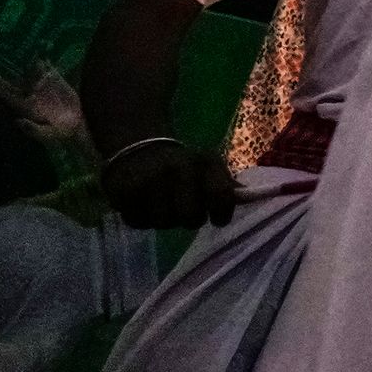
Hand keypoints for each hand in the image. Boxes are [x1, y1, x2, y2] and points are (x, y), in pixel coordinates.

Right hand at [101, 134, 237, 230]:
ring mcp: (148, 180)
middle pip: (190, 218)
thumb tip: (248, 197)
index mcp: (204, 162)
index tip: (218, 219)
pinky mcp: (123, 191)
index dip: (222, 212)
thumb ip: (226, 185)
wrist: (138, 148)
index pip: (221, 195)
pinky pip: (138, 222)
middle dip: (189, 219)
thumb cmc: (182, 165)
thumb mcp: (208, 167)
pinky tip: (143, 204)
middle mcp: (177, 169)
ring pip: (163, 223)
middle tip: (183, 209)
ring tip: (162, 204)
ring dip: (164, 220)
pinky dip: (141, 219)